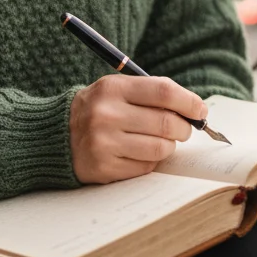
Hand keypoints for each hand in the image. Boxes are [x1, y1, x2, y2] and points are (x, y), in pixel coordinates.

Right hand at [69, 75, 206, 183]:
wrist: (56, 136)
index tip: (199, 110)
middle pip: (166, 122)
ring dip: (169, 146)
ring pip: (161, 148)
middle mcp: (106, 114)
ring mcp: (104, 143)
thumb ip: (151, 94)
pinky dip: (152, 160)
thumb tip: (194, 109)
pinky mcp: (104, 167)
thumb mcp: (115, 90)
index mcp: (112, 88)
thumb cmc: (97, 110)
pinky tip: (140, 153)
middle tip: (183, 129)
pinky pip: (147, 166)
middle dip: (184, 128)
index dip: (189, 101)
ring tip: (161, 141)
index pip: (163, 92)